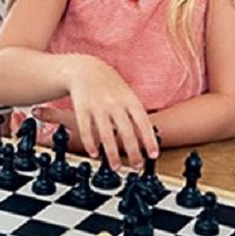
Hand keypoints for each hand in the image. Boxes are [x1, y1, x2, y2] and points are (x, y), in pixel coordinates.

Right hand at [38, 56, 157, 169]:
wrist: (84, 68)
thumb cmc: (109, 84)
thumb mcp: (126, 93)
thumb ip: (135, 113)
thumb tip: (148, 138)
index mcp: (128, 99)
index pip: (142, 121)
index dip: (148, 139)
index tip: (153, 155)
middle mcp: (114, 103)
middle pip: (126, 131)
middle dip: (133, 151)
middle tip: (136, 166)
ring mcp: (97, 106)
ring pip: (106, 133)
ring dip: (112, 153)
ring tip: (116, 167)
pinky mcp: (81, 108)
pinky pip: (86, 129)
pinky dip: (90, 143)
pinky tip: (94, 153)